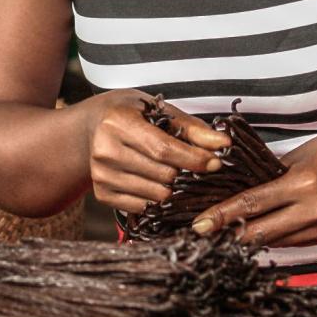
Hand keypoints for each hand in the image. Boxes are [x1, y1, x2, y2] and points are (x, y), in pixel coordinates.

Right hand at [88, 92, 229, 213]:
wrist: (93, 127)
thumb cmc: (131, 114)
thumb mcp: (159, 110)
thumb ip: (192, 128)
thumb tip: (222, 144)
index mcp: (118, 122)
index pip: (164, 149)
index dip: (194, 158)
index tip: (216, 163)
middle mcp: (105, 150)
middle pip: (162, 174)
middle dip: (187, 174)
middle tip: (199, 171)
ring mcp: (100, 175)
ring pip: (155, 194)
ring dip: (175, 190)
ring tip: (180, 177)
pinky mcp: (102, 194)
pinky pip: (142, 207)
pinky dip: (158, 200)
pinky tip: (161, 186)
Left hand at [191, 125, 316, 246]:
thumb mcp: (302, 156)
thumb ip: (273, 177)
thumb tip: (240, 193)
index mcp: (305, 183)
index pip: (252, 205)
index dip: (221, 217)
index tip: (198, 225)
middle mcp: (316, 211)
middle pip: (260, 233)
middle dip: (228, 236)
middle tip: (202, 235)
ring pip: (276, 241)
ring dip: (250, 238)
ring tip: (224, 234)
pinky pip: (294, 242)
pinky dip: (276, 236)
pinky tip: (260, 231)